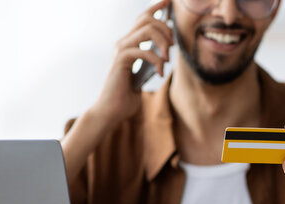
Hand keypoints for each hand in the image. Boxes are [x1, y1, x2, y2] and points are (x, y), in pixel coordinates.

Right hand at [91, 0, 173, 127]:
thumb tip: (166, 52)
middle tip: (172, 46)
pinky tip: (160, 72)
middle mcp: (123, 43)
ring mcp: (121, 50)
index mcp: (128, 45)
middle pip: (147, 20)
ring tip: (167, 58)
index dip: (155, 8)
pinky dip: (157, 61)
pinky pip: (144, 51)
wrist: (112, 111)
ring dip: (163, 42)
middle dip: (165, 29)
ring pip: (146, 30)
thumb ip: (152, 62)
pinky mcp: (121, 60)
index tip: (168, 2)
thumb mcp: (144, 76)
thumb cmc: (127, 97)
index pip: (142, 19)